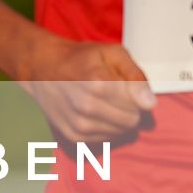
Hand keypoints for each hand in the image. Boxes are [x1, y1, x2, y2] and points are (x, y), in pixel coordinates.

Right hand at [19, 37, 156, 142]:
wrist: (42, 68)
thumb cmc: (82, 58)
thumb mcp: (112, 53)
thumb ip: (135, 75)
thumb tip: (149, 104)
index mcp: (99, 83)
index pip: (140, 105)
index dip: (137, 94)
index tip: (124, 84)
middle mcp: (87, 107)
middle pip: (132, 120)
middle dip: (130, 108)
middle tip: (116, 94)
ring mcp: (79, 124)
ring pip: (121, 132)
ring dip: (119, 119)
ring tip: (104, 102)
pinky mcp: (74, 136)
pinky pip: (107, 139)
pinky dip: (107, 127)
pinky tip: (97, 112)